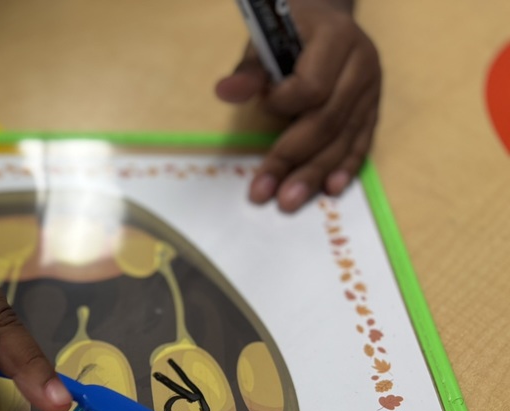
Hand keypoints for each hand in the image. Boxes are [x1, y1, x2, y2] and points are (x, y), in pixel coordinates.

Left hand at [215, 0, 380, 211]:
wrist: (327, 19)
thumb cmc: (290, 30)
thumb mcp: (266, 39)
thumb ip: (249, 70)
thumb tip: (226, 92)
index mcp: (337, 37)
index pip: (313, 86)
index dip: (284, 104)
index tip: (265, 106)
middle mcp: (362, 64)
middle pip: (328, 121)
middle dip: (292, 159)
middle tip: (264, 193)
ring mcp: (371, 89)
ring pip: (344, 139)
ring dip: (315, 174)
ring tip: (288, 202)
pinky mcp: (373, 109)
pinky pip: (362, 142)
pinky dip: (345, 167)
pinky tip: (331, 190)